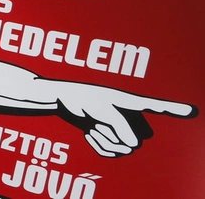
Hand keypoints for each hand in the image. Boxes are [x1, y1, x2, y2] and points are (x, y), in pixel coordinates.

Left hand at [54, 85, 195, 157]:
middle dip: (118, 136)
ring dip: (106, 142)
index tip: (193, 110)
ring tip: (93, 127)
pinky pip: (113, 154)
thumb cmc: (80, 98)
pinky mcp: (110, 137)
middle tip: (98, 122)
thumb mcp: (101, 110)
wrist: (60, 101)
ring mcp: (120, 129)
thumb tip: (134, 145)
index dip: (174, 109)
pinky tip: (89, 135)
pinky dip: (100, 147)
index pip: (157, 107)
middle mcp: (130, 117)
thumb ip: (121, 126)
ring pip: (126, 150)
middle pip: (139, 140)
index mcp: (130, 102)